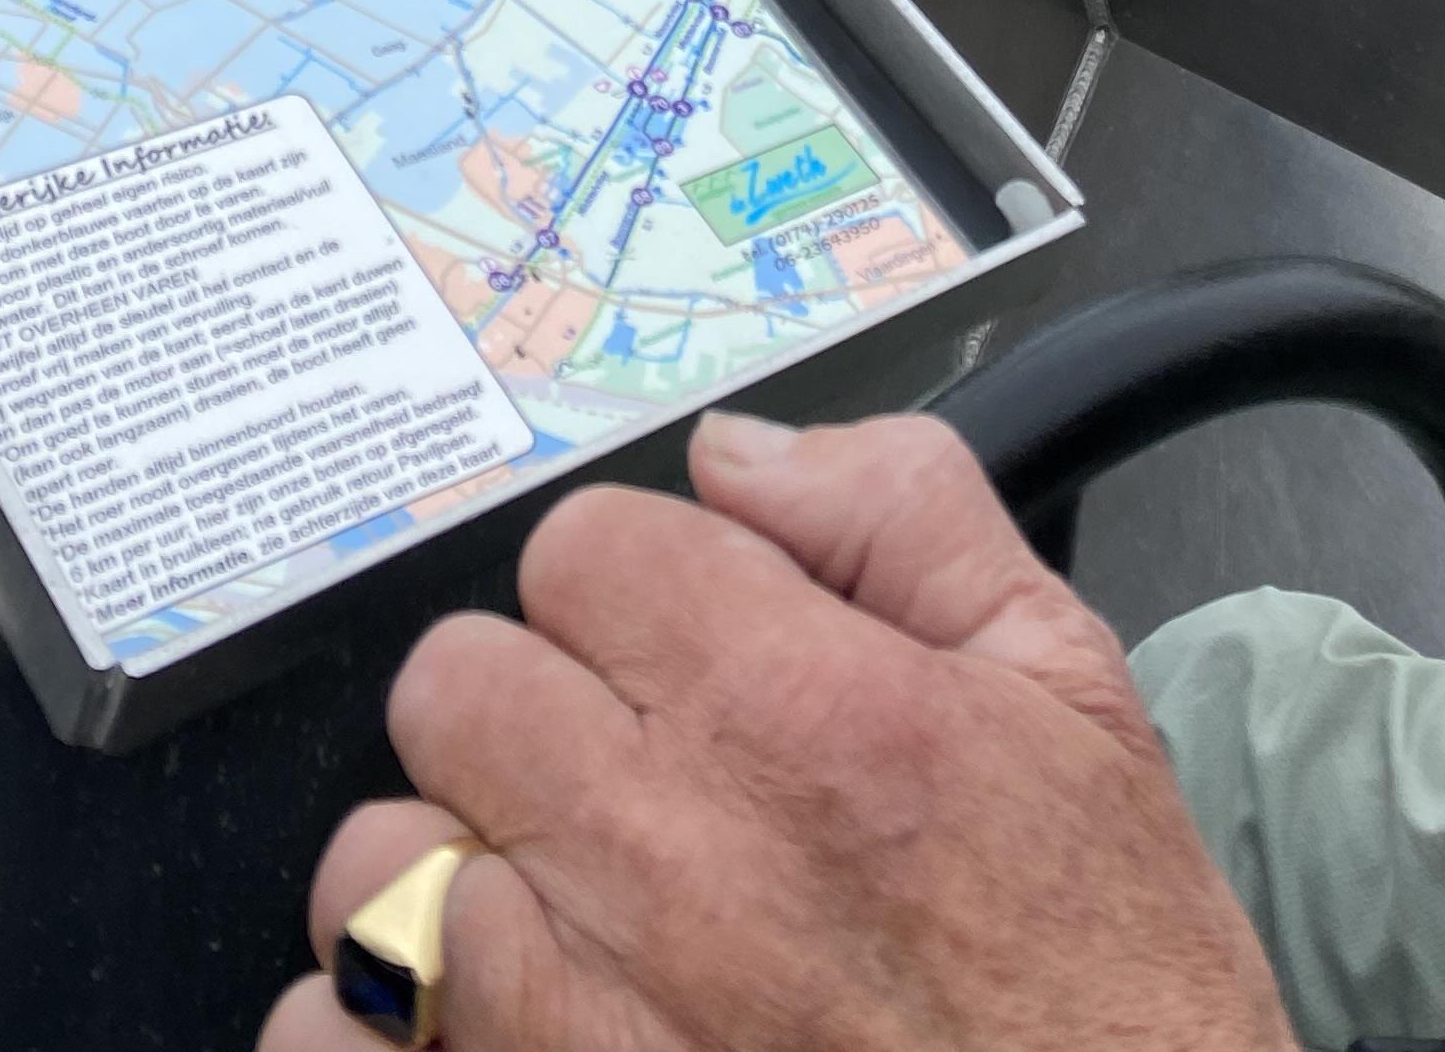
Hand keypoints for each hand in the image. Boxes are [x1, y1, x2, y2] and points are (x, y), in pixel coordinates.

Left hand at [259, 404, 1295, 1051]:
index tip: (692, 648)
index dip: (638, 585)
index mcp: (790, 710)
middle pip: (454, 685)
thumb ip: (904, 516)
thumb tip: (740, 452)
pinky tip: (484, 1021)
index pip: (580, 548)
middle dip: (529, 706)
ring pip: (376, 866)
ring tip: (560, 915)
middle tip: (619, 773)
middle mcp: (659, 854)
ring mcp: (572, 1017)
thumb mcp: (1070, 691)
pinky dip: (382, 1027)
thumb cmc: (1103, 971)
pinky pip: (340, 1038)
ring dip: (450, 873)